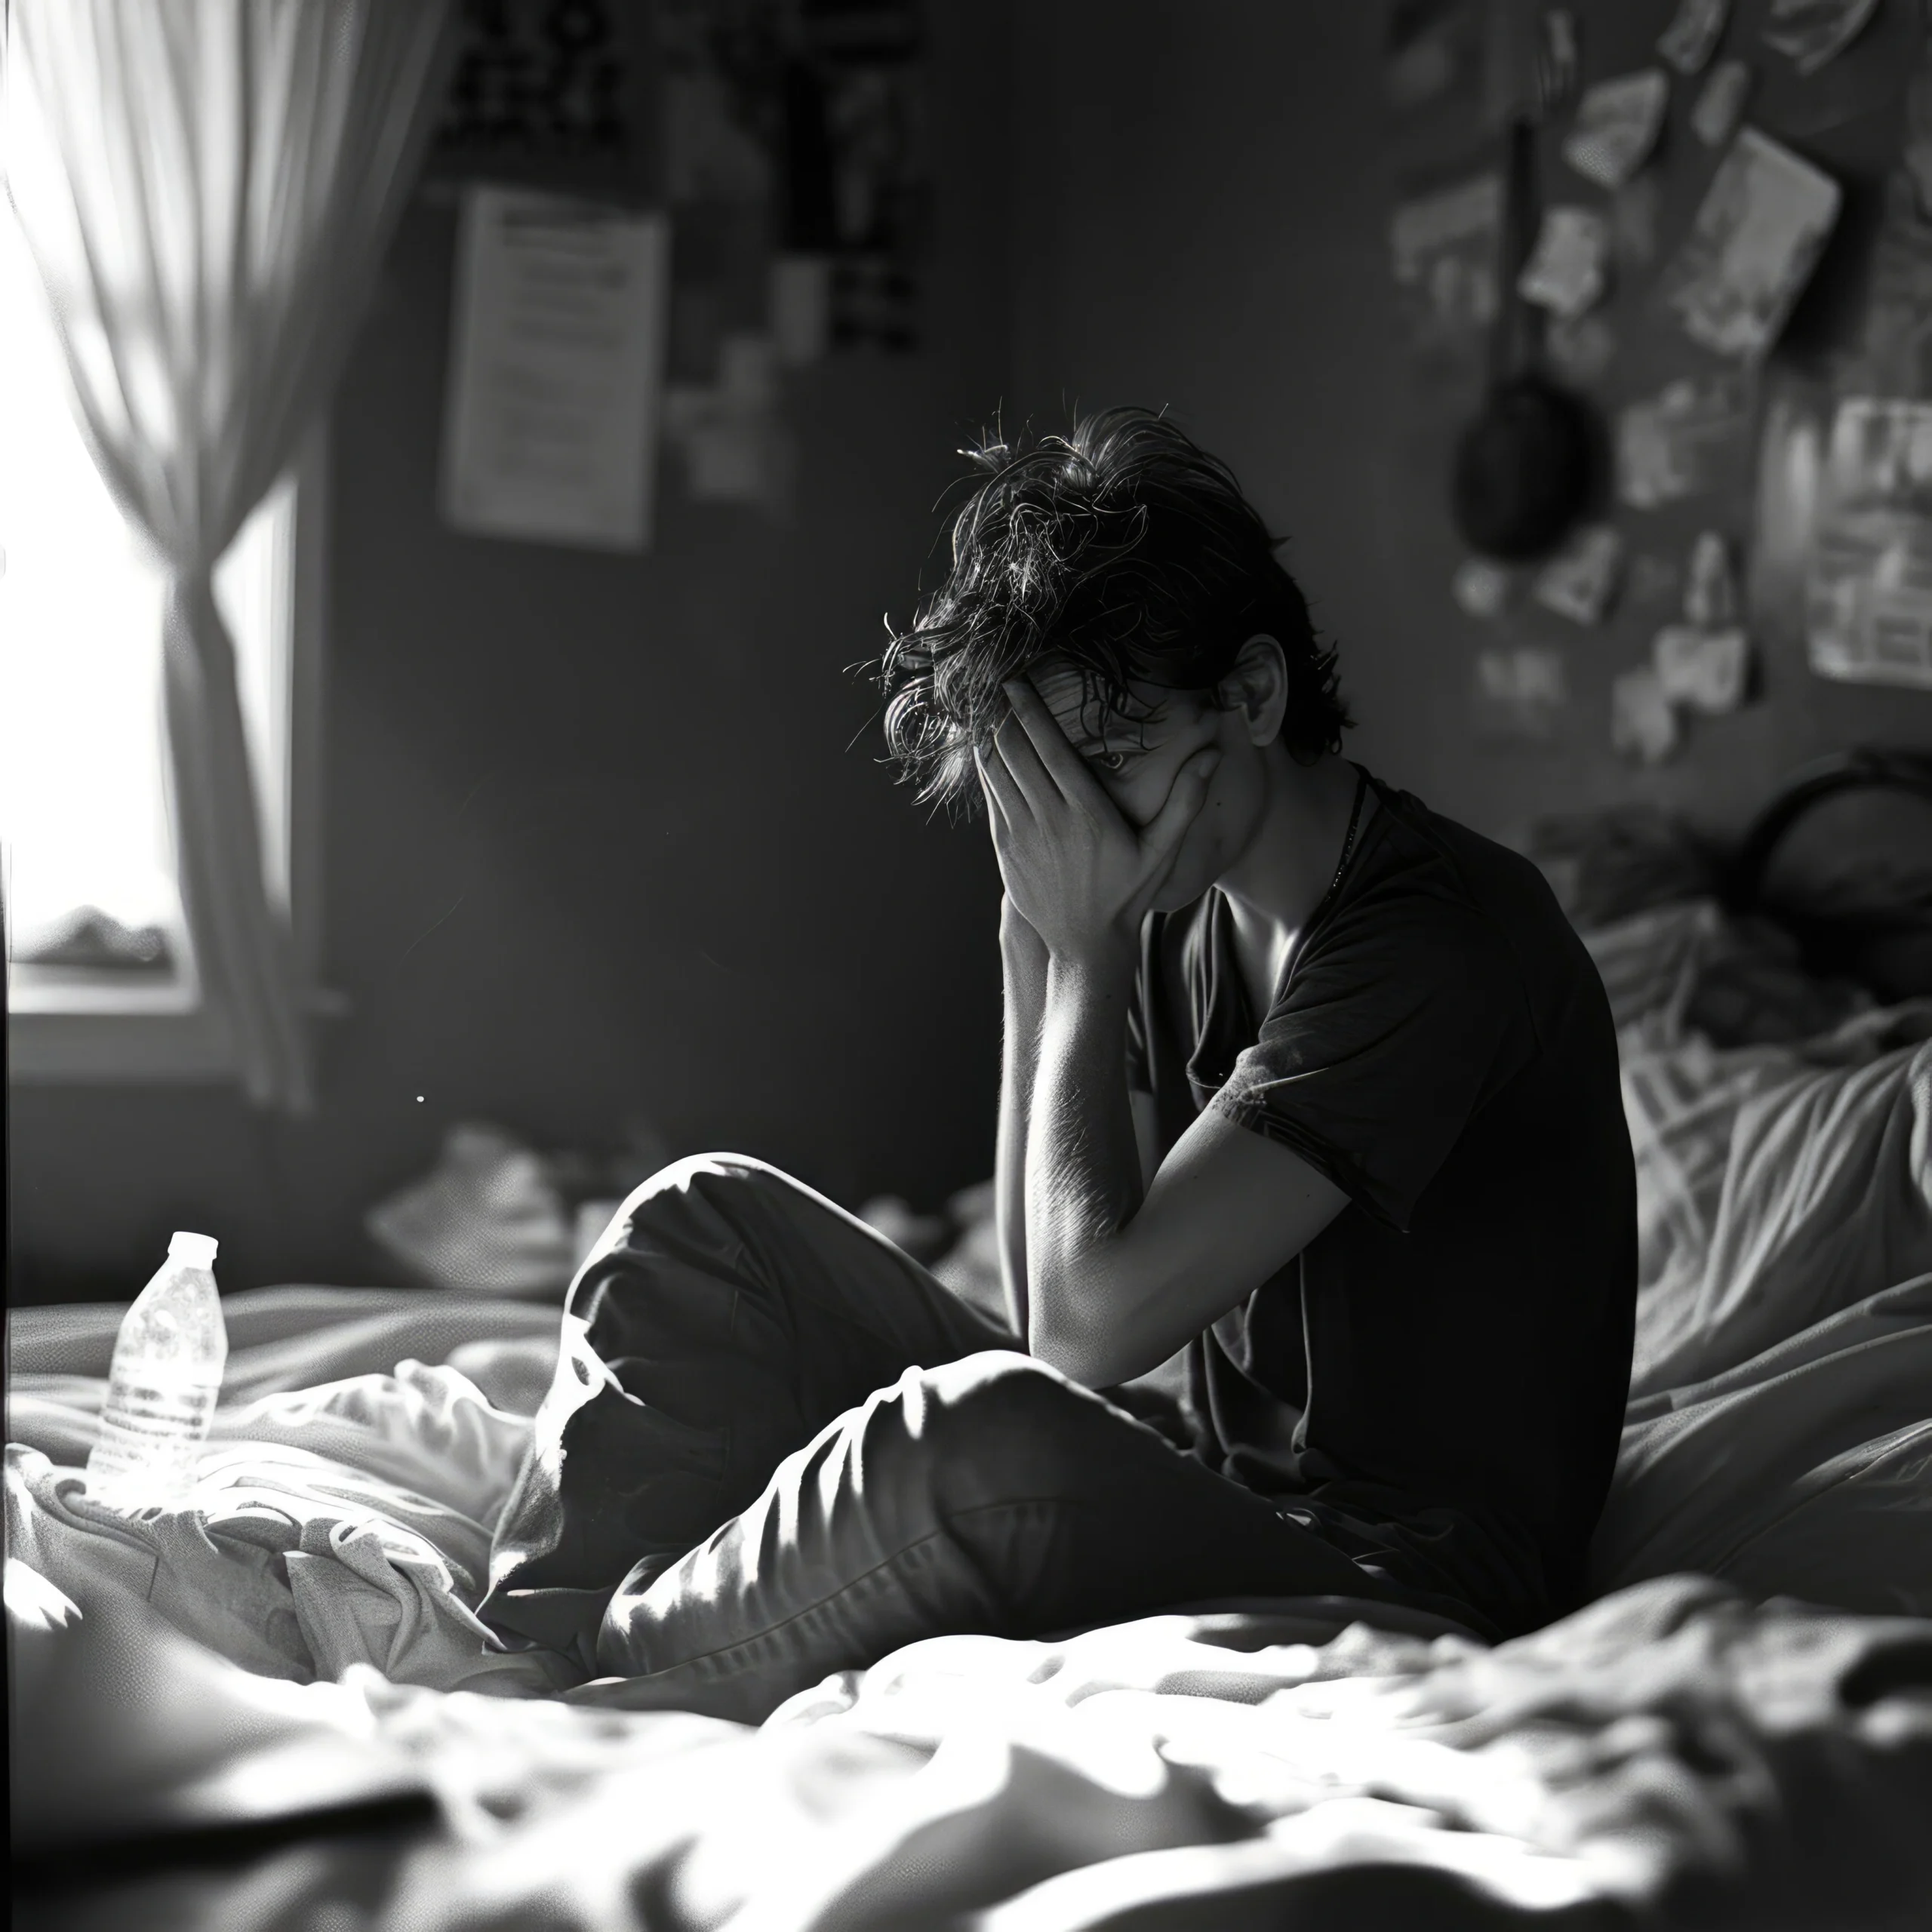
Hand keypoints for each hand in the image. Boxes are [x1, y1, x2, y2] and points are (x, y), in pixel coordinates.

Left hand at [976, 679, 1219, 964]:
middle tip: (997, 683)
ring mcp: (1020, 833)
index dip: (1029, 710)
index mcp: (1086, 812)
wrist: (1085, 943)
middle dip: (1002, 714)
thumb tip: (1211, 757)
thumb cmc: (1128, 894)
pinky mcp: (1003, 847)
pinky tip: (986, 747)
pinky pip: (990, 795)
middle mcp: (1047, 818)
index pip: (1049, 748)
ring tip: (986, 705)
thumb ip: (1185, 801)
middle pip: (1013, 751)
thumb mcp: (1162, 850)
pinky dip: (985, 767)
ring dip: (988, 736)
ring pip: (994, 771)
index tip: (1015, 681)